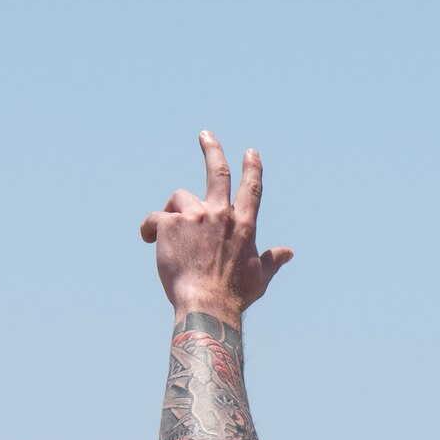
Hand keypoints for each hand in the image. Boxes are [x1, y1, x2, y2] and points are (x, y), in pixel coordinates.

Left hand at [140, 132, 292, 325]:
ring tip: (165, 235)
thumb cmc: (235, 295)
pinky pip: (154, 218)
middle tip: (205, 135)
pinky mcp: (170, 223)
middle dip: (213, 150)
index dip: (252, 168)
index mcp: (244, 225)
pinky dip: (149, 229)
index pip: (251, 189)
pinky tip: (149, 241)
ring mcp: (195, 216)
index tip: (251, 152)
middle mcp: (221, 215)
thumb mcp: (260, 276)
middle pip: (218, 172)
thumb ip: (273, 259)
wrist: (207, 305)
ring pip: (178, 198)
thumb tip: (289, 252)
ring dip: (172, 211)